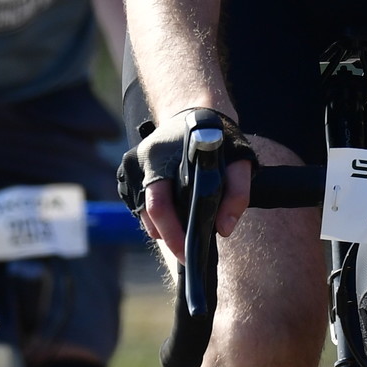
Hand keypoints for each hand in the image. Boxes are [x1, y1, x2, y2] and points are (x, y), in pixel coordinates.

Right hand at [131, 108, 257, 261]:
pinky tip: (173, 212)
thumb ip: (237, 193)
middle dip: (168, 237)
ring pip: (142, 211)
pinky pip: (138, 204)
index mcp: (164, 156)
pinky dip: (154, 215)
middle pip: (148, 213)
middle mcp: (142, 161)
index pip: (160, 205)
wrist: (194, 112)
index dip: (172, 233)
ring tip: (184, 230)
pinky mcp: (127, 172)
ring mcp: (131, 166)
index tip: (187, 252)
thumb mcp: (239, 159)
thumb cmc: (218, 139)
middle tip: (187, 254)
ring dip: (162, 226)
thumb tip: (224, 228)